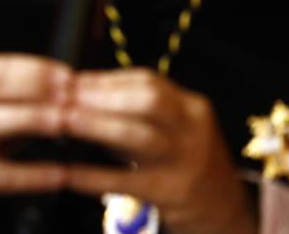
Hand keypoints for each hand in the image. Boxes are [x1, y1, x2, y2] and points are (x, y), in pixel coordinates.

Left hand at [62, 68, 256, 233]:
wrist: (224, 211)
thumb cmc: (185, 164)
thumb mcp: (173, 130)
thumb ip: (137, 113)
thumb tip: (81, 96)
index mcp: (191, 107)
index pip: (147, 81)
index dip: (105, 78)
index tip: (71, 79)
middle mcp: (192, 129)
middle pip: (148, 100)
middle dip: (102, 95)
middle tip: (64, 95)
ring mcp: (185, 161)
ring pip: (140, 135)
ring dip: (97, 125)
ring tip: (64, 120)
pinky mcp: (171, 193)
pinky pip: (127, 181)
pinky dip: (94, 175)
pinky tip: (69, 172)